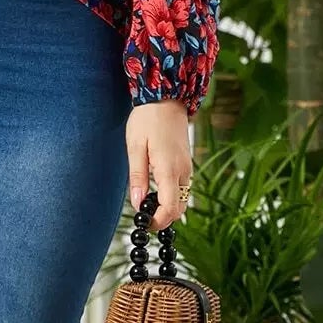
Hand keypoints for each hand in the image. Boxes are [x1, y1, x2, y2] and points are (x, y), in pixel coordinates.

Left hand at [126, 99, 191, 231]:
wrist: (166, 98)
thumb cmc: (147, 119)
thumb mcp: (135, 147)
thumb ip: (138, 177)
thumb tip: (138, 203)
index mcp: (170, 169)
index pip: (170, 208)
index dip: (158, 222)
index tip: (143, 223)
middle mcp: (183, 171)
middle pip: (179, 209)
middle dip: (163, 218)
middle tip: (143, 216)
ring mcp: (187, 168)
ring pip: (181, 199)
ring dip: (167, 207)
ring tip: (146, 202)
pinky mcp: (186, 163)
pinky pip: (182, 188)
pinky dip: (170, 196)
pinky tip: (155, 190)